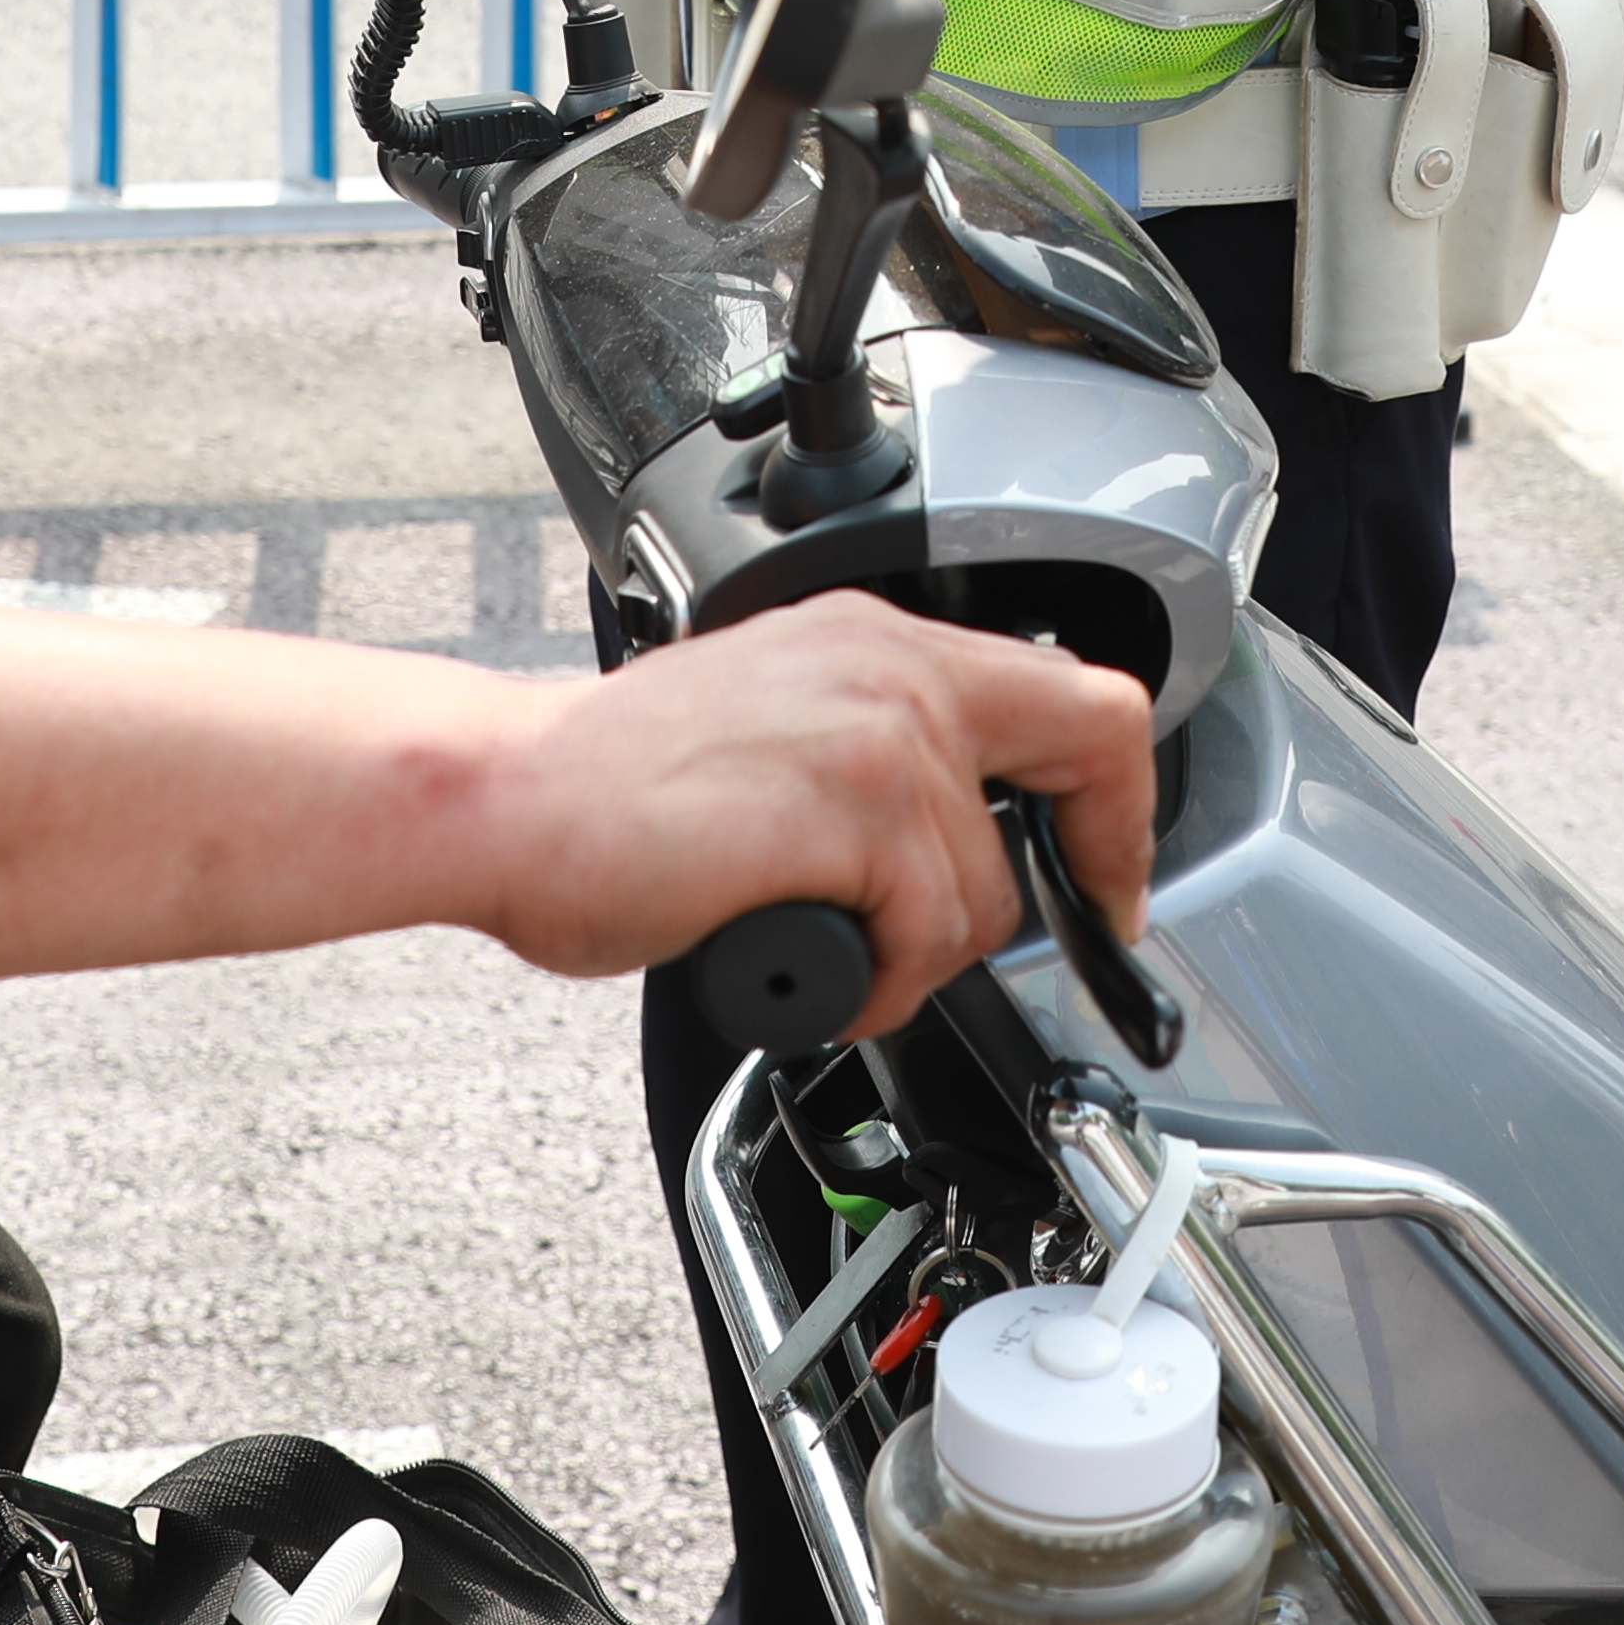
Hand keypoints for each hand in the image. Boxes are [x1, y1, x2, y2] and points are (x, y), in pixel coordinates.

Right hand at [461, 594, 1155, 1028]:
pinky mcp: (851, 808)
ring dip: (914, 956)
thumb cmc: (607, 791)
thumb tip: (957, 846)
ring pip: (986, 890)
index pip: (1078, 694)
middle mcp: (893, 665)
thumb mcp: (779, 730)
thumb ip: (879, 757)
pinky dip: (871, 984)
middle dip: (1052, 884)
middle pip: (1087, 759)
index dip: (1118, 802)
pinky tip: (796, 960)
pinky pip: (926, 937)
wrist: (504, 797)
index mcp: (877, 640)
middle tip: (1005, 943)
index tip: (1108, 880)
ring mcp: (879, 733)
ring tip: (816, 945)